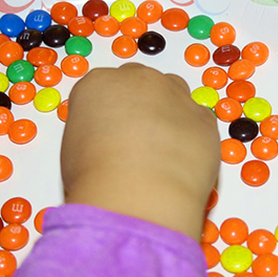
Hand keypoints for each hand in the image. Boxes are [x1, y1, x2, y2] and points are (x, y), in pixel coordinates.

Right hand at [61, 63, 219, 240]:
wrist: (136, 196)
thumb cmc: (96, 177)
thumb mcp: (74, 150)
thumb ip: (91, 133)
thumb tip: (103, 145)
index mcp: (98, 84)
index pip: (103, 86)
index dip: (107, 111)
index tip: (108, 131)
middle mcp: (138, 80)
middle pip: (140, 81)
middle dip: (139, 103)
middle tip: (135, 140)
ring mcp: (175, 95)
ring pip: (174, 92)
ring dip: (168, 112)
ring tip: (161, 150)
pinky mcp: (203, 118)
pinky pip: (198, 120)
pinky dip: (192, 136)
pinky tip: (180, 161)